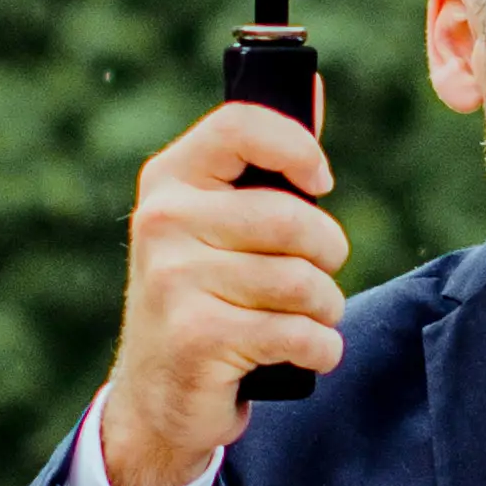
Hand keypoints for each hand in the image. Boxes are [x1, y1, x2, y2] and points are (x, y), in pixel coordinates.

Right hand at [86, 98, 347, 485]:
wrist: (157, 398)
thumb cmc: (206, 297)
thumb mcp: (222, 225)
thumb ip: (267, 164)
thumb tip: (314, 88)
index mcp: (171, 179)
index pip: (241, 127)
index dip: (297, 148)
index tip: (319, 181)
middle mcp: (163, 221)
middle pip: (293, 219)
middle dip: (327, 255)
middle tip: (319, 276)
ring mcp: (174, 280)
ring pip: (302, 282)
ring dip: (325, 310)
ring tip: (306, 319)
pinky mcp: (197, 337)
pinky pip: (298, 333)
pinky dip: (319, 349)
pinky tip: (302, 353)